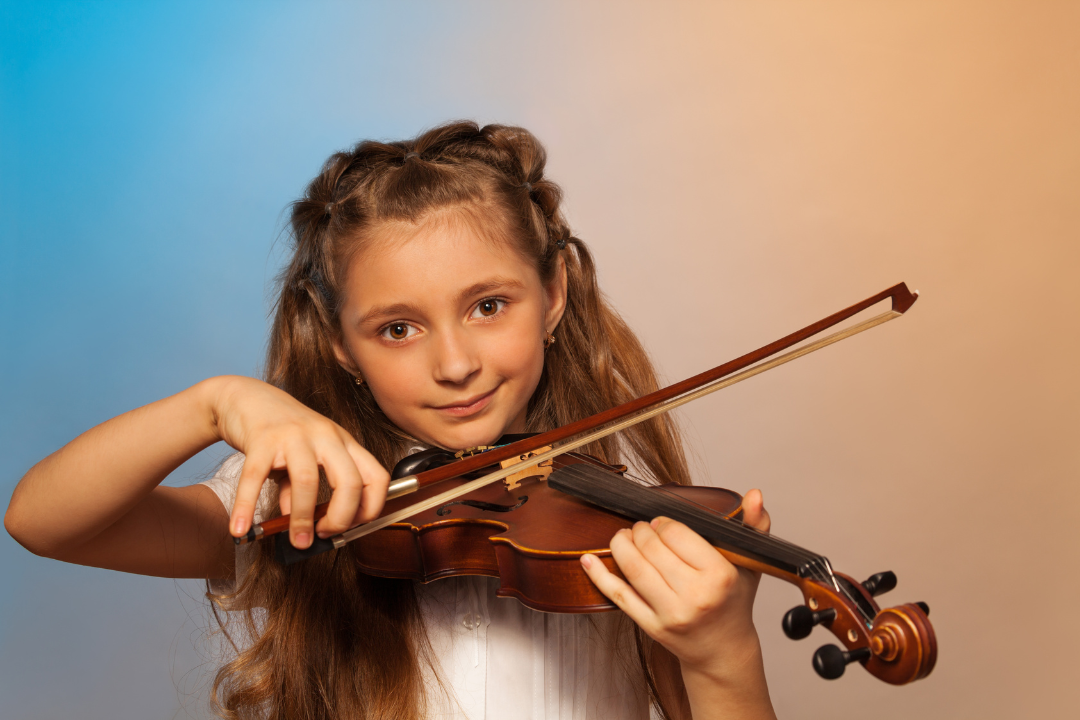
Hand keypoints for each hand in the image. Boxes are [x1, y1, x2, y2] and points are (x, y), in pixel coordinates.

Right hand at [212, 376, 389, 548]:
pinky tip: (240, 528)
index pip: (376, 477)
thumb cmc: (281, 431)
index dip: (370, 508)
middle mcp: (326, 435)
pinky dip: (247, 507)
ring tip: (295, 541)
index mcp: (343, 442)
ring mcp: (295, 435)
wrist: (245, 397)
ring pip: (308, 481)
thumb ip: (302, 490)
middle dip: (342, 518)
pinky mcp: (262, 438)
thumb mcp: (302, 458)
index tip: (352, 528)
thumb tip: (300, 526)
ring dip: (302, 519)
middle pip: (350, 482)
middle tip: (326, 535)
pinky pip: (256, 478)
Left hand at [580, 489, 770, 678]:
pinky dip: (599, 576)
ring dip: (620, 545)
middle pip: (652, 548)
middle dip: (641, 530)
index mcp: (719, 576)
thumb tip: (754, 494)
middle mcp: (694, 596)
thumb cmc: (735, 602)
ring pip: (633, 568)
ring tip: (622, 537)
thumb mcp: (751, 564)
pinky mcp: (651, 627)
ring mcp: (670, 614)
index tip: (663, 523)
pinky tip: (588, 560)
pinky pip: (618, 596)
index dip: (664, 523)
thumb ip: (754, 526)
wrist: (723, 651)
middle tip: (642, 528)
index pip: (678, 534)